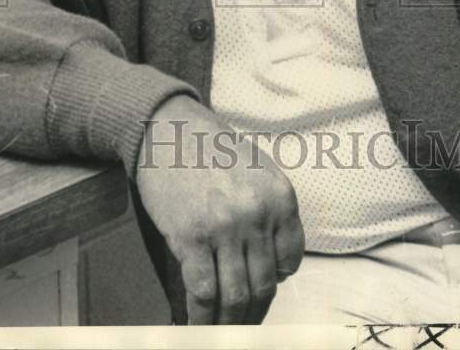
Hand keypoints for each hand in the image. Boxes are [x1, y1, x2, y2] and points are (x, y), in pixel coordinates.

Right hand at [136, 94, 304, 323]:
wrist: (168, 129)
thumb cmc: (211, 150)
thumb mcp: (257, 171)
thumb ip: (269, 214)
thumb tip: (274, 268)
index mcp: (280, 196)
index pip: (291, 261)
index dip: (276, 284)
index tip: (262, 295)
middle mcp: (257, 214)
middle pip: (263, 286)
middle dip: (254, 315)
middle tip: (243, 327)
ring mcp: (225, 227)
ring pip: (236, 297)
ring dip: (230, 325)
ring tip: (222, 333)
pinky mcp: (191, 237)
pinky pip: (203, 292)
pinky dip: (201, 317)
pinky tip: (196, 323)